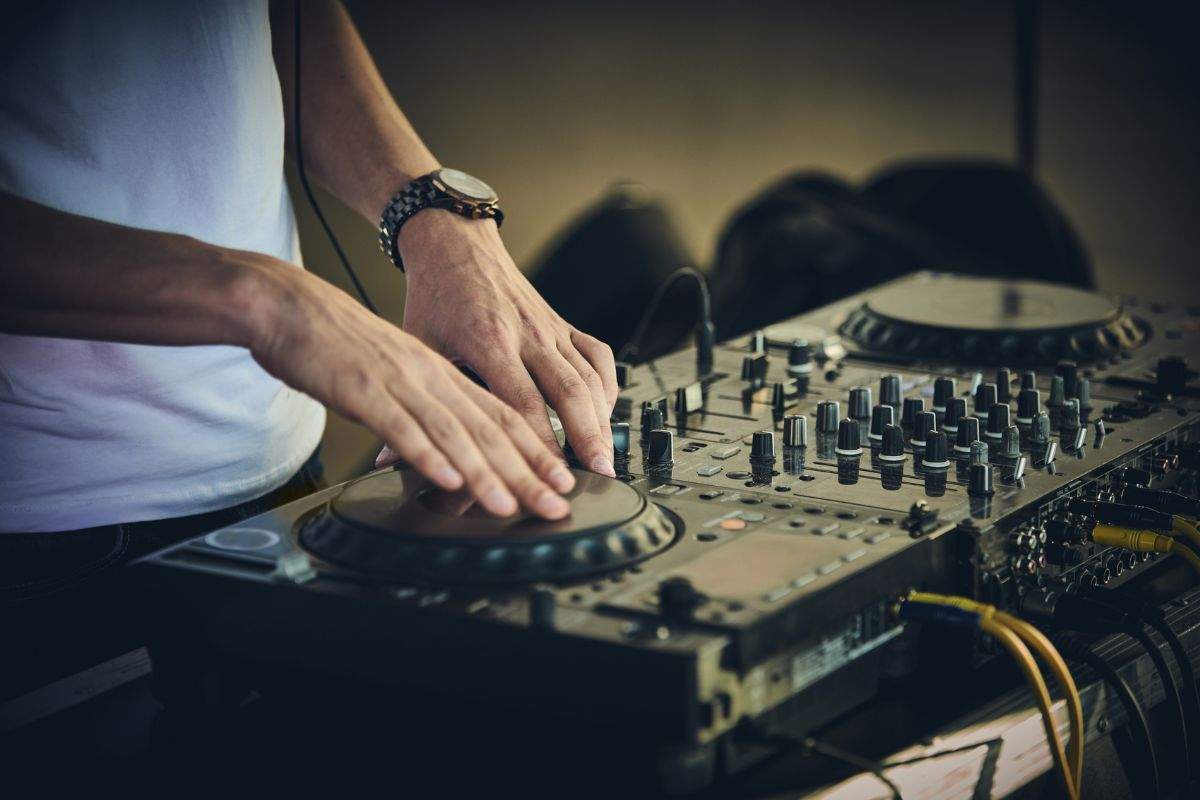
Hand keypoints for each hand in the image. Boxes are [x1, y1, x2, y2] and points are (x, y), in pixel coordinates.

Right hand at [243, 256, 575, 518]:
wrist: (290, 305)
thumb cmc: (341, 341)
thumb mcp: (400, 369)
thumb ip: (427, 404)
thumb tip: (453, 447)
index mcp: (443, 371)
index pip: (504, 413)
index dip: (536, 450)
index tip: (562, 481)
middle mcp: (431, 376)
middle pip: (491, 427)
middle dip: (528, 471)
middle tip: (556, 504)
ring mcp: (400, 382)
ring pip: (454, 431)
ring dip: (486, 472)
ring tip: (512, 504)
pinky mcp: (362, 389)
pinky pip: (402, 425)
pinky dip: (427, 455)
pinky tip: (447, 479)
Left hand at [397, 212, 618, 476]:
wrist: (455, 244)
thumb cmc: (435, 297)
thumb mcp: (419, 347)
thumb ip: (413, 404)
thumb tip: (386, 460)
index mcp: (488, 340)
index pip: (523, 401)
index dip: (541, 443)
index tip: (548, 475)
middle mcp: (527, 332)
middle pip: (568, 392)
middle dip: (587, 437)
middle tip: (598, 473)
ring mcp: (549, 326)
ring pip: (588, 376)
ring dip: (601, 419)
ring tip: (606, 457)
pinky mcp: (562, 321)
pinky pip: (596, 354)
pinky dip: (606, 385)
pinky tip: (604, 412)